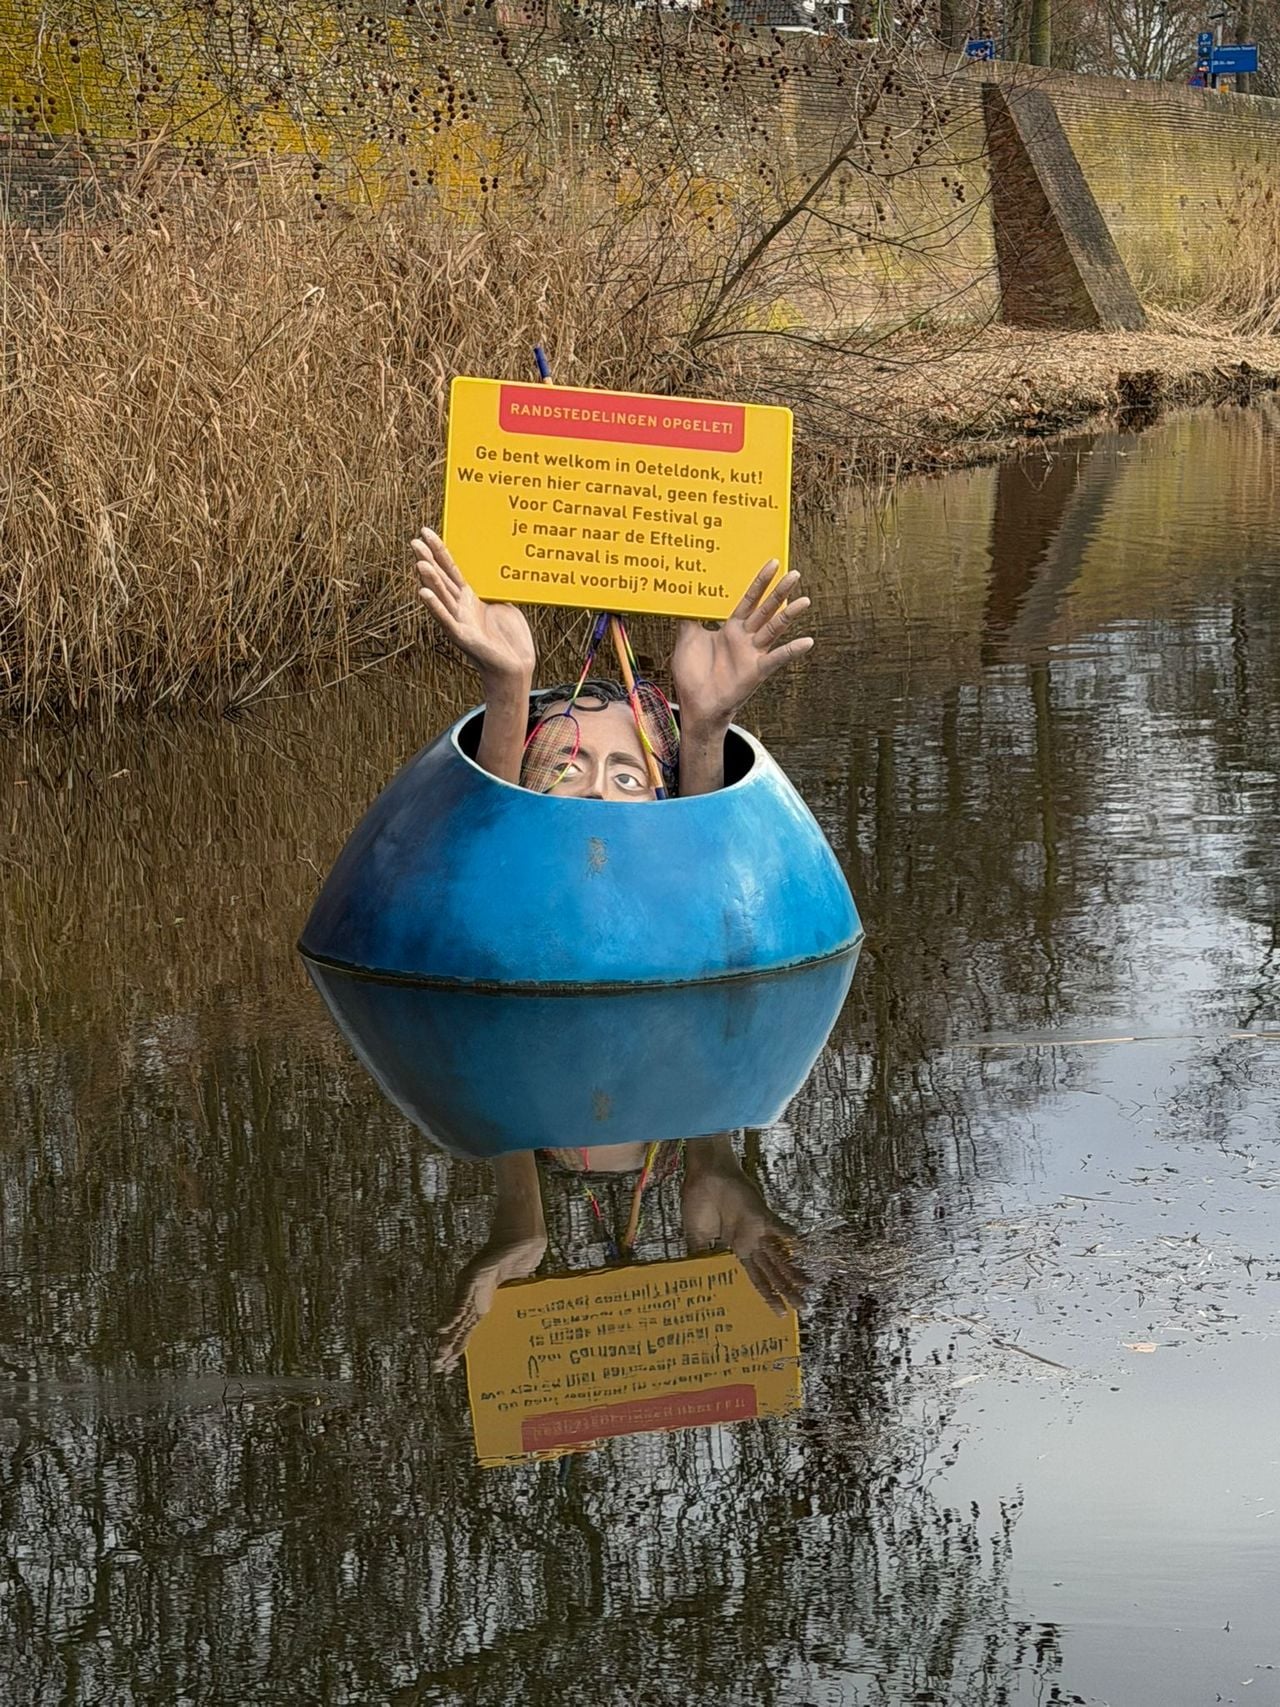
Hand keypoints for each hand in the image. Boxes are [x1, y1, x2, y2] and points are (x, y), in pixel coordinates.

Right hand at [412, 528, 535, 685]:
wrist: (514, 666)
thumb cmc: (510, 638)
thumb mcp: (503, 603)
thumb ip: (494, 585)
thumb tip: (495, 562)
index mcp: (469, 597)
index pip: (451, 569)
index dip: (440, 550)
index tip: (426, 531)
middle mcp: (460, 607)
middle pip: (442, 578)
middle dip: (429, 559)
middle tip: (415, 540)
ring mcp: (460, 621)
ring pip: (442, 597)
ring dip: (430, 580)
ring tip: (420, 563)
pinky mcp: (463, 637)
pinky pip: (446, 620)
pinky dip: (435, 607)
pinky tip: (423, 594)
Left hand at [433, 1232, 547, 1372]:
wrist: (524, 1231)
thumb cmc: (523, 1252)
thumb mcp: (521, 1287)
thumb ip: (516, 1302)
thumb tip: (530, 1324)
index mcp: (486, 1298)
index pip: (470, 1326)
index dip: (461, 1345)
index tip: (451, 1365)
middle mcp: (476, 1293)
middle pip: (460, 1325)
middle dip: (450, 1347)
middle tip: (439, 1368)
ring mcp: (474, 1283)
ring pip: (458, 1315)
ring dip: (449, 1336)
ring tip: (440, 1355)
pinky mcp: (476, 1273)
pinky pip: (463, 1296)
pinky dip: (454, 1313)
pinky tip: (444, 1328)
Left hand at [671, 559, 812, 732]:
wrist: (696, 704)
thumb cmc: (692, 675)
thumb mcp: (686, 639)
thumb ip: (689, 617)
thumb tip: (684, 593)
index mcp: (730, 628)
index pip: (749, 599)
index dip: (760, 582)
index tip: (772, 564)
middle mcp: (745, 638)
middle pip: (766, 609)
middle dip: (779, 591)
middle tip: (794, 573)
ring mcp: (752, 654)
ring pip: (774, 629)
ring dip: (789, 615)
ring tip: (805, 600)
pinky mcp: (756, 671)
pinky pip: (777, 658)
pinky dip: (791, 650)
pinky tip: (807, 641)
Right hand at [681, 1148, 805, 1314]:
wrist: (703, 1175)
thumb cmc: (698, 1202)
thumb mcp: (696, 1237)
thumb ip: (702, 1256)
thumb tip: (700, 1280)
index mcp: (736, 1249)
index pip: (756, 1278)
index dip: (767, 1294)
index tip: (779, 1312)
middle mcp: (751, 1243)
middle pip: (772, 1272)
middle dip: (787, 1290)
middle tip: (804, 1308)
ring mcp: (758, 1230)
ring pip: (779, 1255)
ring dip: (793, 1270)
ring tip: (808, 1287)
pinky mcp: (761, 1215)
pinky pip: (778, 1228)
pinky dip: (789, 1237)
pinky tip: (802, 1248)